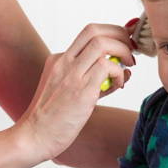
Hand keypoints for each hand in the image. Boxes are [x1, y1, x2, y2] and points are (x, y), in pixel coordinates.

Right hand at [14, 21, 138, 163]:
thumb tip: (126, 70)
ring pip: (101, 43)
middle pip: (94, 31)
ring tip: (129, 65)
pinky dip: (120, 73)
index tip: (127, 42)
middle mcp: (64, 62)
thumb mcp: (76, 91)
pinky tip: (119, 85)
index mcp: (60, 60)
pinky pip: (105, 67)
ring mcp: (71, 74)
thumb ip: (99, 80)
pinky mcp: (80, 90)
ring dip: (123, 51)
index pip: (89, 33)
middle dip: (120, 35)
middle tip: (132, 50)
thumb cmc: (57, 118)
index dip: (112, 32)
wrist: (36, 136)